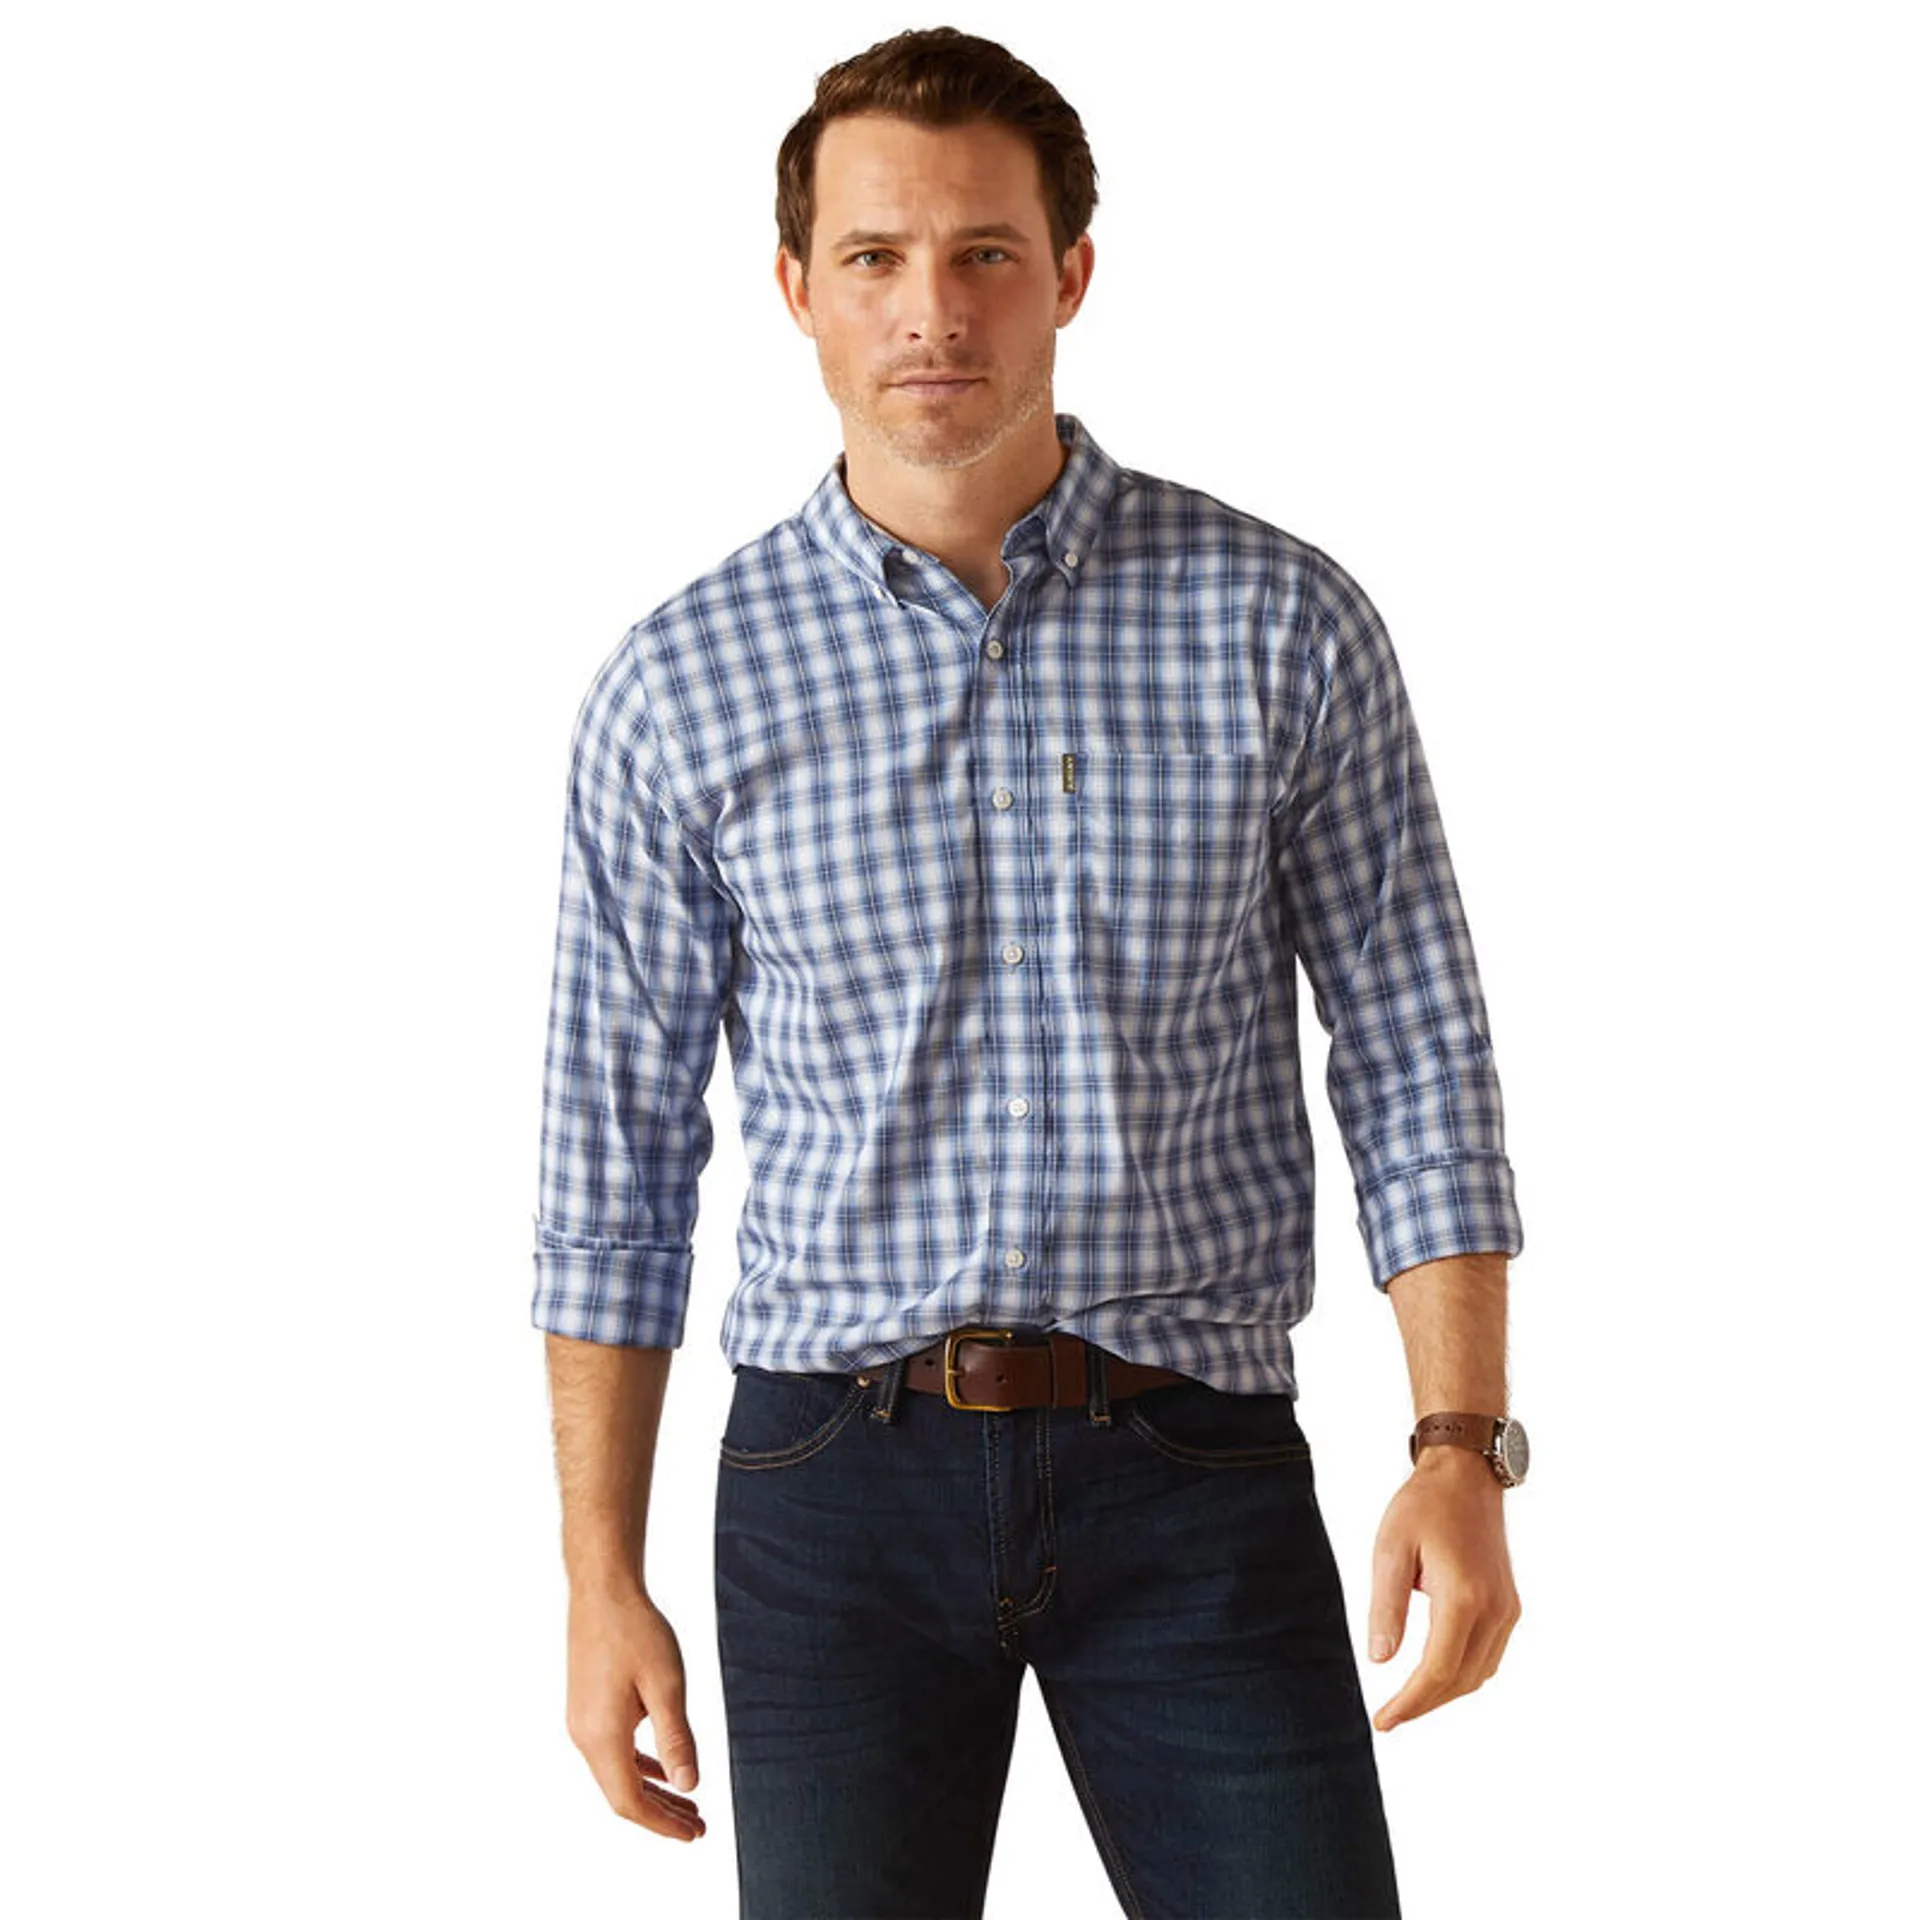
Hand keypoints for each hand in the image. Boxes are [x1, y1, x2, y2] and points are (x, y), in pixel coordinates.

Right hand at [565, 1587, 707, 1840]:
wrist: (603, 1590)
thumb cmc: (635, 1631)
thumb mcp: (667, 1685)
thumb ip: (677, 1739)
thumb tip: (689, 1786)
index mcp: (602, 1737)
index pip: (630, 1802)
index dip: (662, 1824)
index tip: (693, 1834)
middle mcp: (585, 1737)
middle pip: (622, 1794)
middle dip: (661, 1813)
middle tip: (698, 1826)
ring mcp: (582, 1722)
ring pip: (617, 1774)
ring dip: (652, 1791)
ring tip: (687, 1802)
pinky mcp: (586, 1707)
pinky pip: (613, 1751)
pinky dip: (639, 1766)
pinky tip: (662, 1768)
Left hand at [1366, 1448, 1519, 1731]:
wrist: (1466, 1476)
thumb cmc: (1423, 1506)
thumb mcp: (1391, 1549)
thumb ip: (1387, 1606)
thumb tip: (1380, 1660)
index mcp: (1464, 1598)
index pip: (1437, 1671)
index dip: (1409, 1702)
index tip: (1382, 1721)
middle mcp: (1494, 1611)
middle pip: (1460, 1680)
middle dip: (1424, 1704)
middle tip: (1389, 1717)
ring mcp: (1507, 1610)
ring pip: (1479, 1674)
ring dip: (1445, 1693)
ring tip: (1408, 1701)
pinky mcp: (1510, 1606)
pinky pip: (1489, 1657)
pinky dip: (1463, 1674)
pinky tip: (1438, 1674)